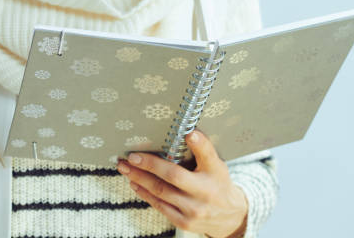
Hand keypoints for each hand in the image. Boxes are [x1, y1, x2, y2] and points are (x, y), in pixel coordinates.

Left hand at [116, 129, 247, 237]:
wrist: (229, 217)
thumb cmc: (217, 183)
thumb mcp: (216, 165)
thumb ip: (202, 151)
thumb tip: (185, 131)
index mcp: (215, 172)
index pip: (208, 156)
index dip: (199, 145)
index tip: (190, 133)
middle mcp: (205, 191)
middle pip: (174, 176)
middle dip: (149, 165)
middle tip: (131, 156)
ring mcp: (194, 209)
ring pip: (161, 191)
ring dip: (139, 178)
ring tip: (125, 167)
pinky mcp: (185, 222)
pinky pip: (160, 206)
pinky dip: (145, 193)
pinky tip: (134, 183)